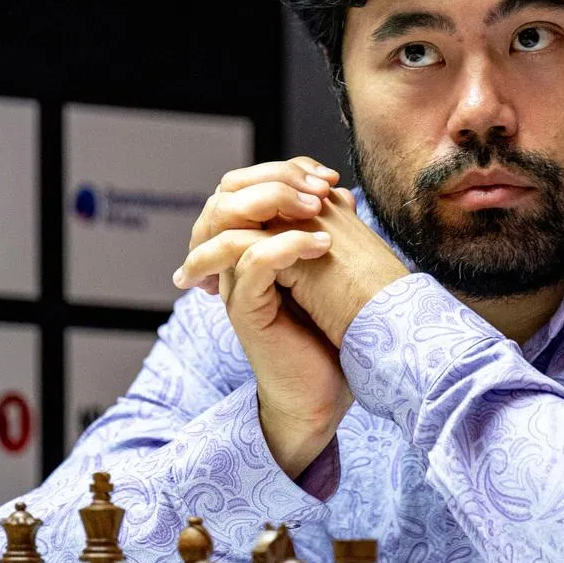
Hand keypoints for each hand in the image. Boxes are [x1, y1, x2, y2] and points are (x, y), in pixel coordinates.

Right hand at [173, 156, 352, 477]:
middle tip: (321, 190)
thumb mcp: (330, 268)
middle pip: (224, 195)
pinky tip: (321, 246)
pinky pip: (251, 262)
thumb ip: (324, 228)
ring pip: (226, 223)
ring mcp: (235, 286)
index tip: (328, 177)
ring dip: (275, 205)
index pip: (242, 184)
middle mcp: (234, 261)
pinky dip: (286, 245)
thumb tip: (338, 190)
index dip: (281, 170)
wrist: (325, 392)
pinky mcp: (246, 311)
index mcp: (249, 244)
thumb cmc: (330, 332)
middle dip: (274, 180)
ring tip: (319, 211)